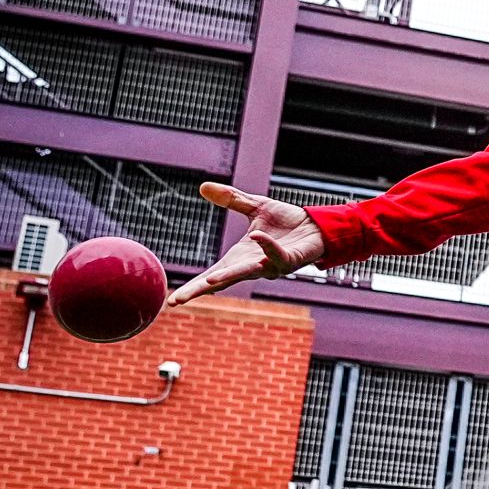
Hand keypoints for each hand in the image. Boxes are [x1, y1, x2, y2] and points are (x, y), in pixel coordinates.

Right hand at [165, 184, 326, 306]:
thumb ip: (230, 199)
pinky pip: (276, 255)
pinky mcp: (291, 260)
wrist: (317, 224)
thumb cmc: (286, 221)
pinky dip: (267, 246)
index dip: (194, 287)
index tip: (172, 301)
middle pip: (222, 282)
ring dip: (229, 276)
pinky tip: (257, 236)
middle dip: (201, 291)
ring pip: (248, 273)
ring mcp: (271, 265)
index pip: (212, 275)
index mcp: (240, 258)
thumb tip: (203, 186)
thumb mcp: (254, 206)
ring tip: (209, 280)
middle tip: (178, 301)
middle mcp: (253, 266)